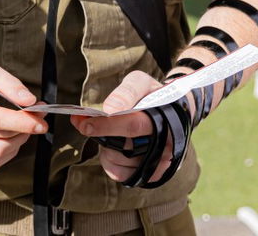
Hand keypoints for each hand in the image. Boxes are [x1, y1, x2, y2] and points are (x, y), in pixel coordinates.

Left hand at [70, 71, 184, 184]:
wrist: (172, 113)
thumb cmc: (152, 95)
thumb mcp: (141, 83)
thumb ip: (126, 92)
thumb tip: (109, 109)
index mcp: (164, 120)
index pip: (133, 125)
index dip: (107, 125)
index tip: (85, 124)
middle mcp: (166, 145)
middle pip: (124, 146)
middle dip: (101, 135)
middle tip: (85, 124)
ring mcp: (159, 162)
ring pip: (120, 160)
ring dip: (106, 147)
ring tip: (111, 133)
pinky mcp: (150, 174)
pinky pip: (121, 174)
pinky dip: (110, 162)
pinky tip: (113, 148)